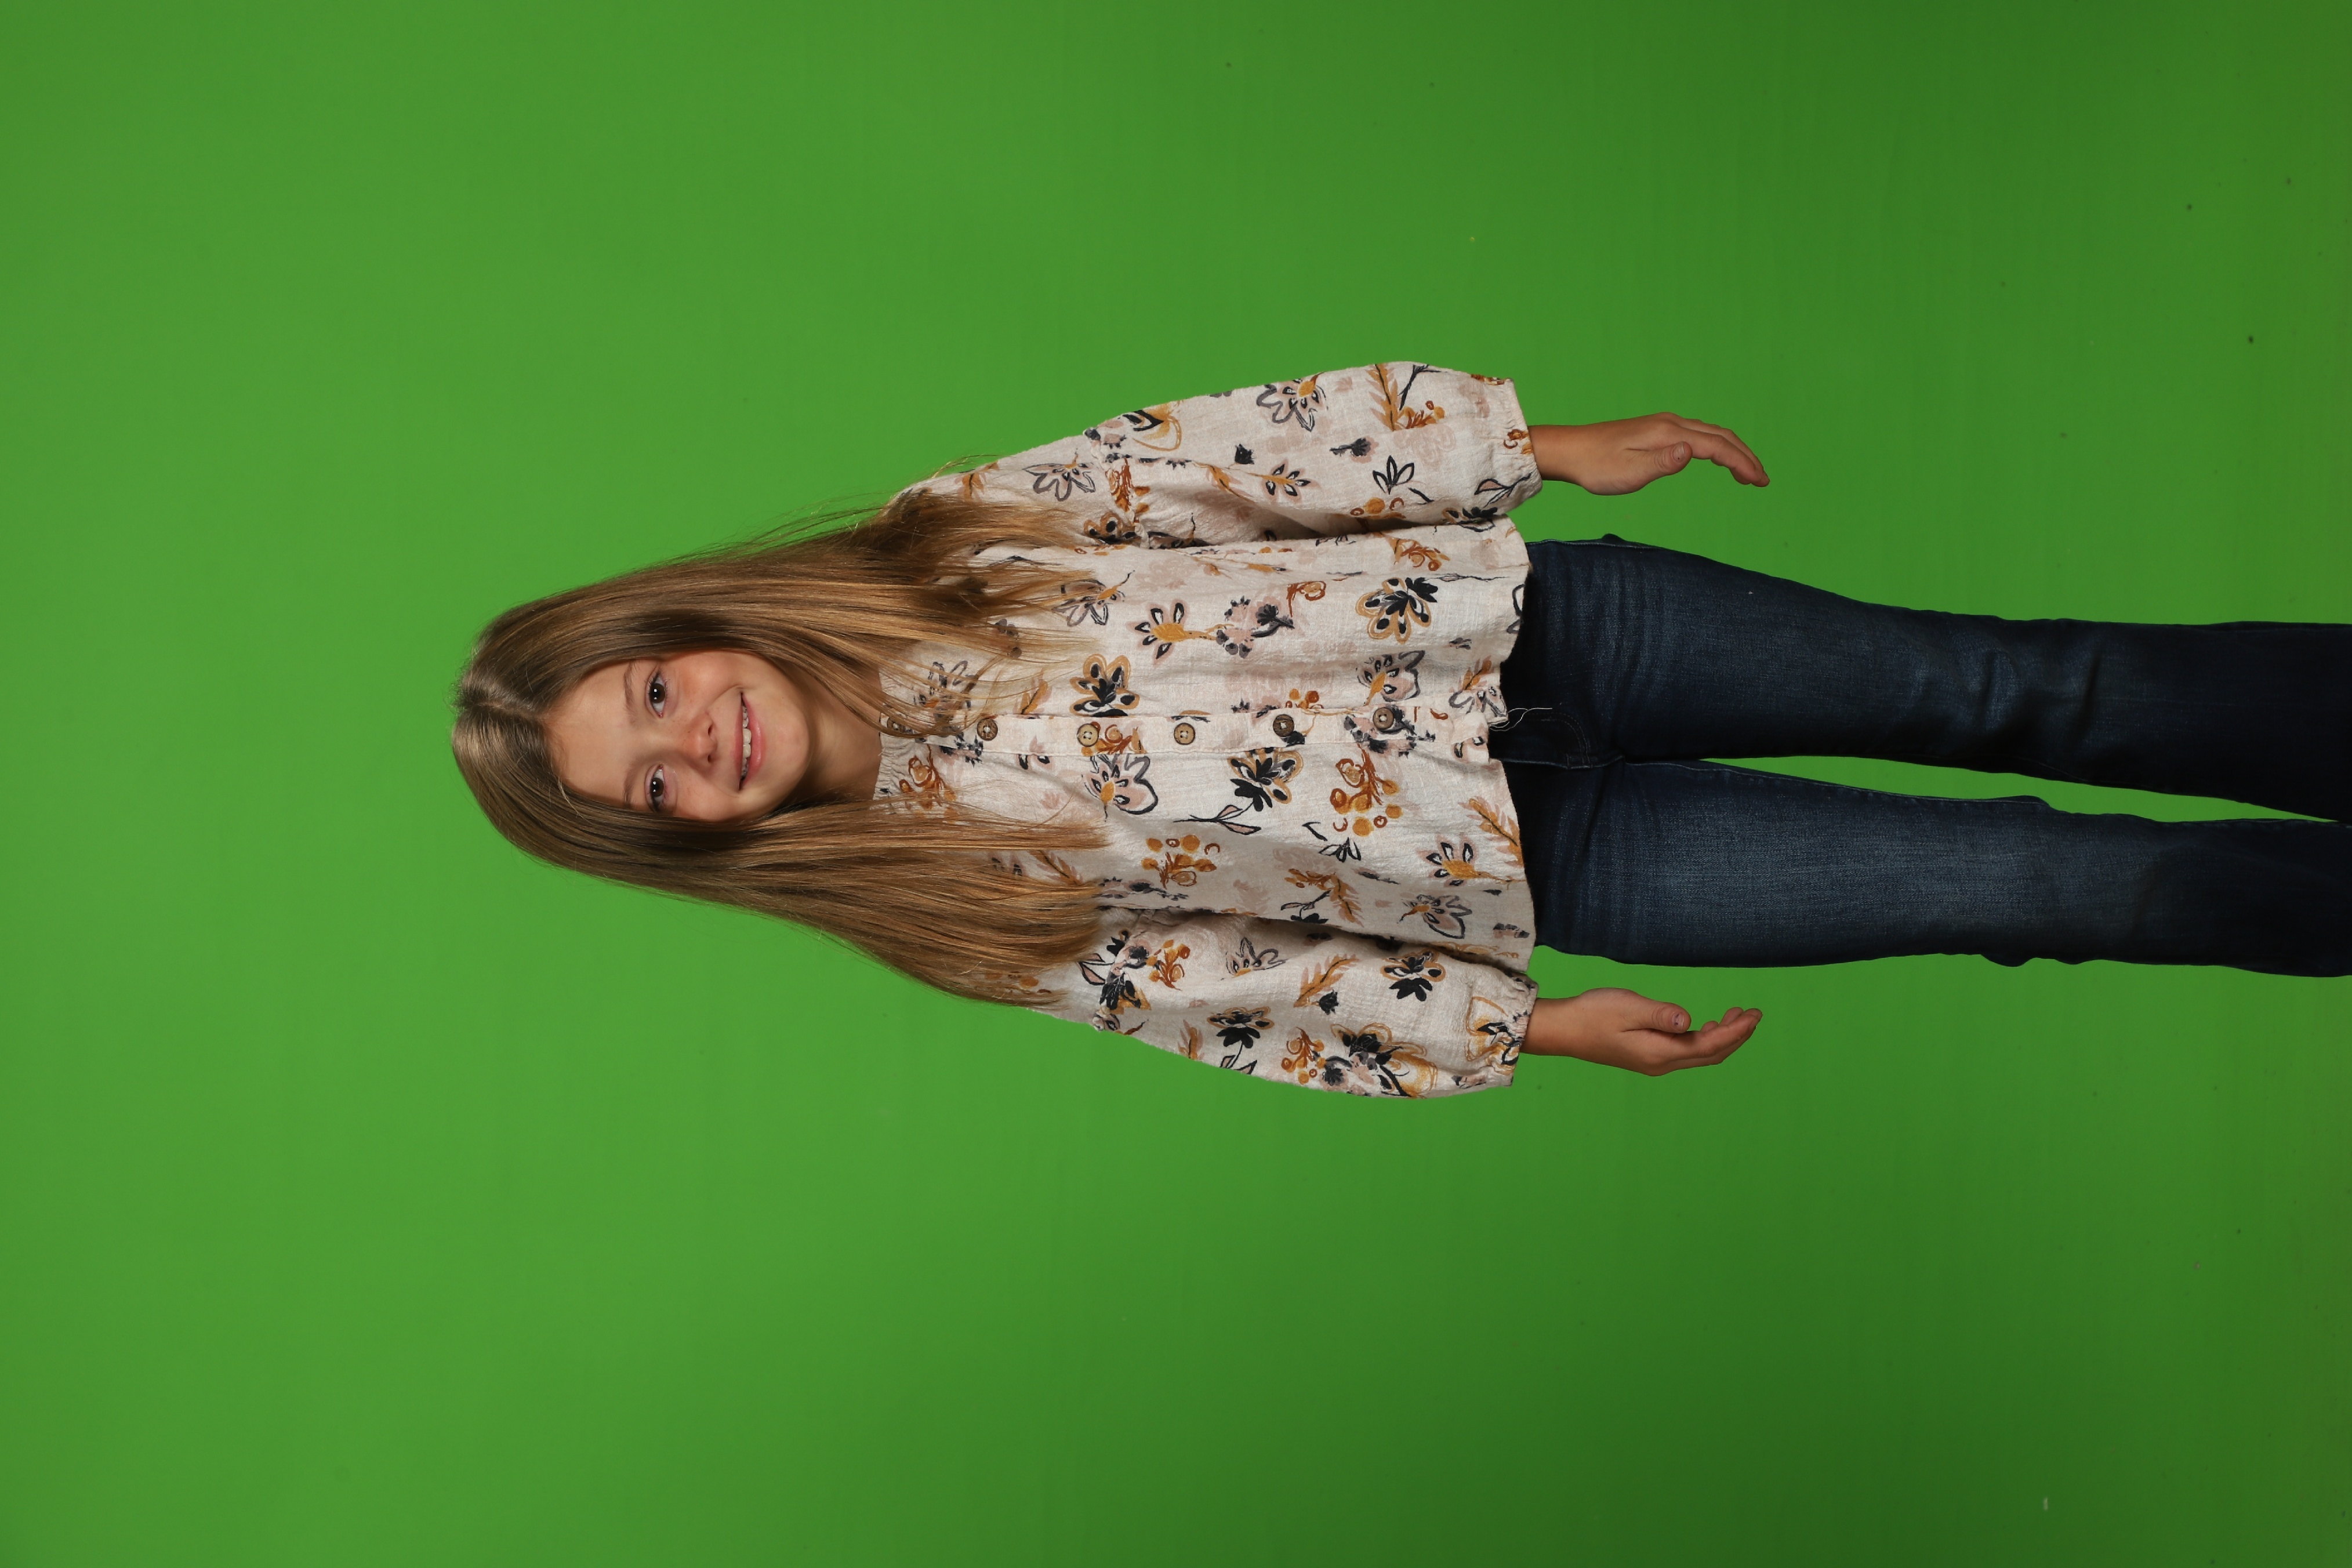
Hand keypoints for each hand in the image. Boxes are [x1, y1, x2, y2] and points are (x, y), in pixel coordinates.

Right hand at [1519, 987, 1761, 1075]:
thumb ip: (1661, 1015)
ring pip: (1700, 1055)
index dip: (1736, 1031)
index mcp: (1660, 1053)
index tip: (1754, 1014)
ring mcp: (1654, 1062)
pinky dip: (1703, 1039)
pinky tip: (1705, 1026)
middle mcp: (1661, 1064)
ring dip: (1721, 1038)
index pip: (1710, 1045)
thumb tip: (1690, 1021)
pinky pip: (1686, 1052)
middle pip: (1711, 1055)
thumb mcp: (1628, 1007)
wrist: (1563, 1030)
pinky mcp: (1647, 1056)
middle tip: (1754, 1014)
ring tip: (1736, 1015)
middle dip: (1736, 1036)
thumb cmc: (1592, 1014)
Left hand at [1531, 416, 1768, 494]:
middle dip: (1745, 456)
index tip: (1759, 481)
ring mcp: (1664, 425)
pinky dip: (1716, 447)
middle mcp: (1671, 423)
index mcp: (1669, 433)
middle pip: (1720, 435)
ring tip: (1747, 473)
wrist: (1570, 451)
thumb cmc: (1596, 465)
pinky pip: (1697, 434)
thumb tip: (1691, 452)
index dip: (1741, 463)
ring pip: (1710, 433)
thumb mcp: (1629, 471)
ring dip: (1733, 451)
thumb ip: (1663, 463)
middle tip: (1762, 479)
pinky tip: (1715, 458)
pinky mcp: (1656, 431)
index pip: (1717, 446)